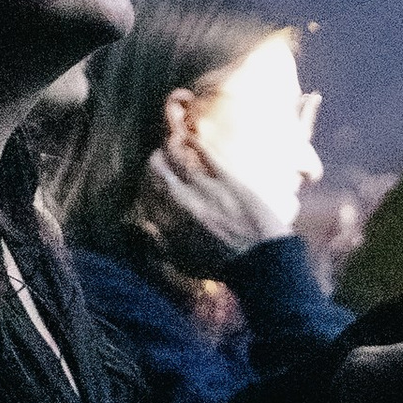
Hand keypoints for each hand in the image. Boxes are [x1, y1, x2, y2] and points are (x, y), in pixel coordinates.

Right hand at [132, 138, 288, 272]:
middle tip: (155, 156)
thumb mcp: (182, 262)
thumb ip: (159, 244)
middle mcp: (182, 201)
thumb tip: (143, 225)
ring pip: (178, 159)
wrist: (260, 259)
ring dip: (170, 147)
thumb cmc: (221, 265)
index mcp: (170, 222)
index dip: (143, 184)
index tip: (146, 179)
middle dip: (154, 161)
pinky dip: (196, 144)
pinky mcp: (227, 179)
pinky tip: (191, 137)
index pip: (146, 195)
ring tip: (169, 141)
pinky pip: (206, 155)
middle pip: (157, 172)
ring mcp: (205, 188)